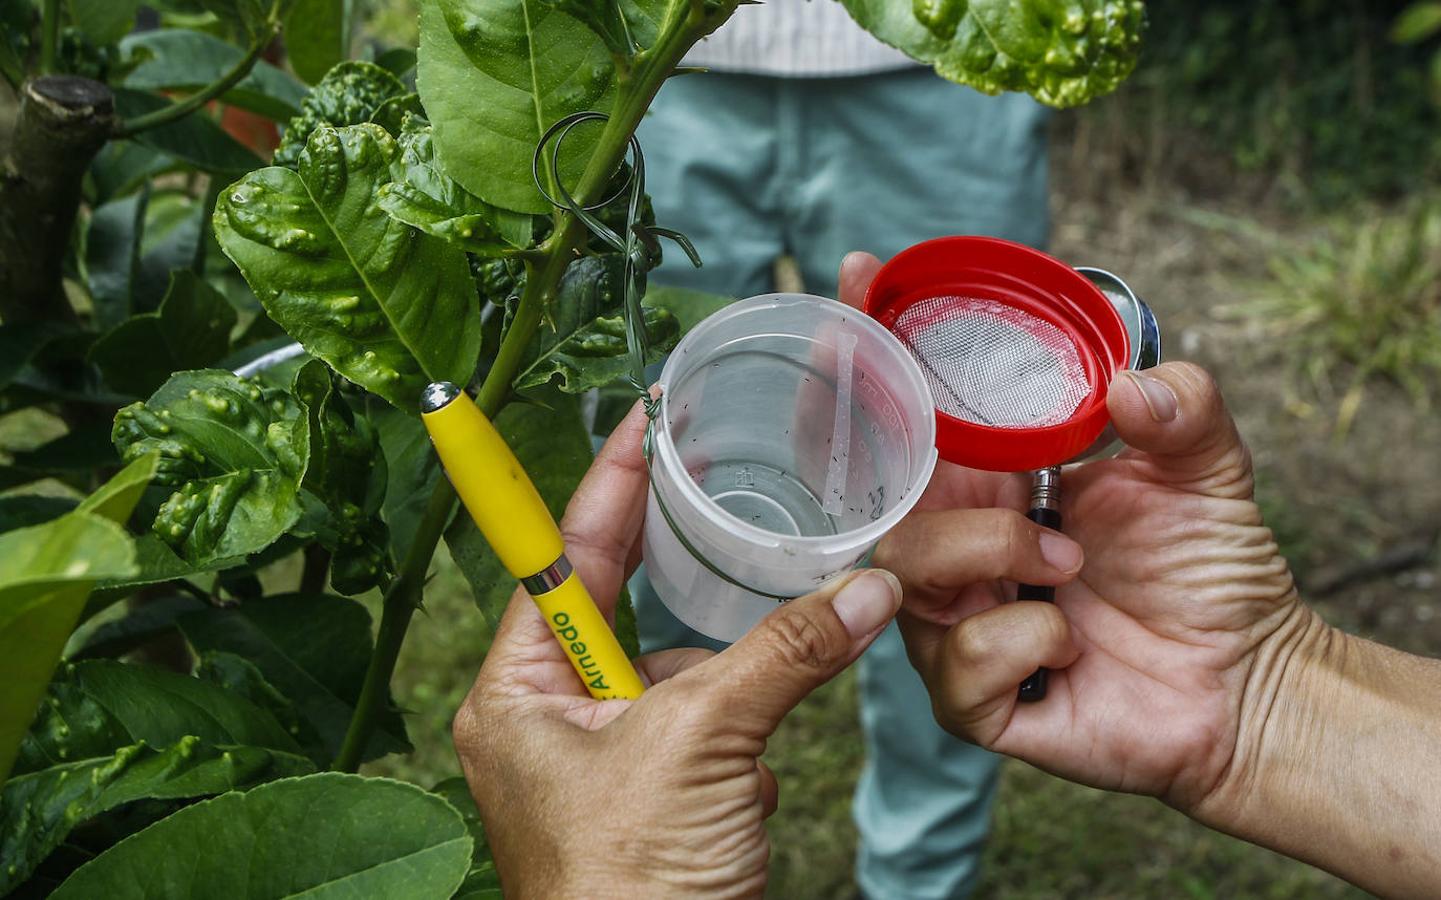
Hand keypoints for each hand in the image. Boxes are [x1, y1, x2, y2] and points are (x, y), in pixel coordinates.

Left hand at [452, 402, 912, 896]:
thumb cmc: (628, 889)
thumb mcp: (703, 746)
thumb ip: (782, 653)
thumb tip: (864, 589)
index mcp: (521, 691)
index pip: (563, 554)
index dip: (608, 479)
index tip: (643, 415)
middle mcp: (551, 718)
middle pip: (627, 611)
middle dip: (689, 596)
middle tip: (727, 508)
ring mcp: (603, 762)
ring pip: (683, 678)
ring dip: (730, 694)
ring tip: (742, 743)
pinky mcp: (655, 797)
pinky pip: (709, 733)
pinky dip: (741, 750)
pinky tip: (744, 796)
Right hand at [844, 250, 1440, 896]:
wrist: (1248, 681)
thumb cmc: (1210, 572)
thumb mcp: (1207, 468)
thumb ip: (1183, 407)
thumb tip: (1129, 387)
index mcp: (991, 482)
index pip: (908, 412)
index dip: (872, 346)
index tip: (862, 274)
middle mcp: (957, 546)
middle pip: (880, 492)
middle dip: (920, 471)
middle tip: (1018, 485)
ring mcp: (956, 623)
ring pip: (909, 571)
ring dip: (995, 551)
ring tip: (1071, 563)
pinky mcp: (973, 700)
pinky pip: (956, 660)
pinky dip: (1022, 638)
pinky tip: (1071, 643)